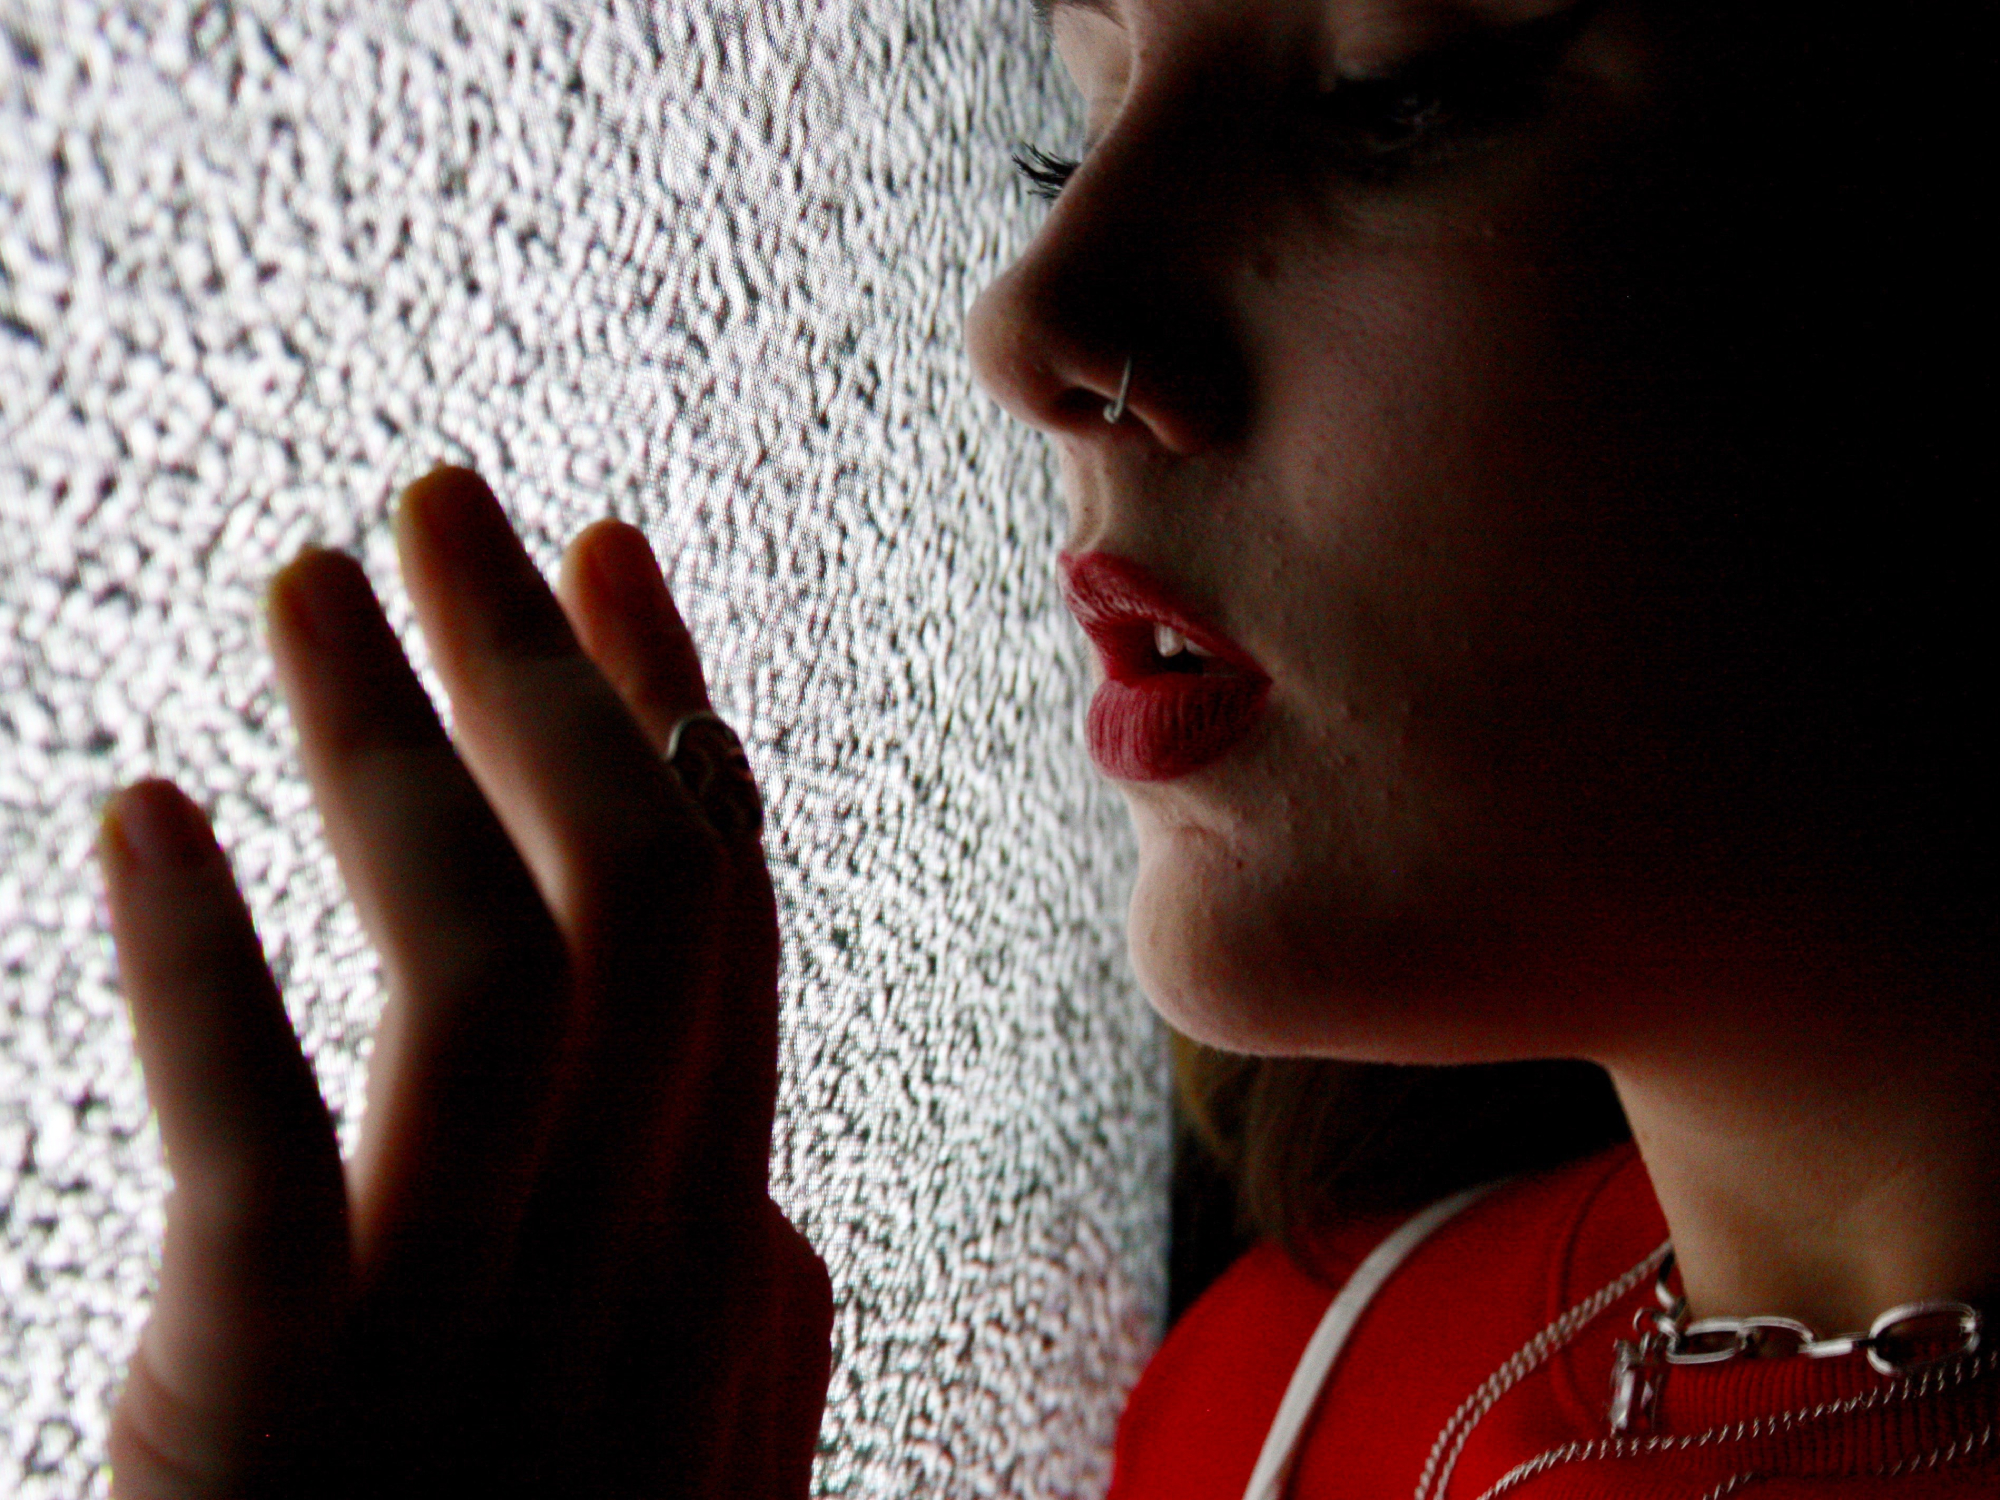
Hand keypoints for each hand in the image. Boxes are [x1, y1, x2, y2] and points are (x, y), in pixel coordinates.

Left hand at [96, 467, 831, 1497]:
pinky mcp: (272, 1415)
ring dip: (404, 747)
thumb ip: (749, 1345)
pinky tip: (134, 815)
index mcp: (714, 1283)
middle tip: (460, 501)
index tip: (618, 580)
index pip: (728, 942)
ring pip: (489, 973)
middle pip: (638, 907)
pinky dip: (196, 964)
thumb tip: (772, 1189)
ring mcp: (464, 1349)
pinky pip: (260, 1151)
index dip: (678, 735)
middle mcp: (632, 1287)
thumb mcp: (691, 1497)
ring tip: (310, 582)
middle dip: (561, 676)